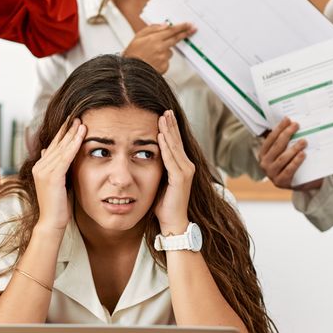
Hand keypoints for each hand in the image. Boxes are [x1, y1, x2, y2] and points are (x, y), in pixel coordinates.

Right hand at [31, 118, 84, 230]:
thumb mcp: (56, 182)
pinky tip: (80, 137)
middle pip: (56, 144)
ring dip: (72, 135)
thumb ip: (53, 167)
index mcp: (40, 167)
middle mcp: (39, 167)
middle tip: (77, 117)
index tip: (72, 122)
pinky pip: (65, 157)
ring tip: (81, 123)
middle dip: (67, 130)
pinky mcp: (52, 177)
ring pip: (61, 148)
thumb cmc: (57, 205)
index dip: (62, 134)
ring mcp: (44, 171)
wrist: (52, 222)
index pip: (53, 146)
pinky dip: (73, 145)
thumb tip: (48, 150)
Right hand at [122, 23, 194, 73]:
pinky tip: (153, 62)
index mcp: (154, 39)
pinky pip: (167, 61)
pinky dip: (162, 60)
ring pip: (170, 51)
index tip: (188, 24)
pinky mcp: (164, 67)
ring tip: (152, 55)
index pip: (171, 31)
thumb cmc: (132, 54)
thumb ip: (152, 29)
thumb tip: (165, 25)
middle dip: (185, 33)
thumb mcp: (138, 37)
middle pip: (176, 39)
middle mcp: (160, 48)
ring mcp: (163, 58)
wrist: (129, 71)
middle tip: (192, 29)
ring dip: (164, 51)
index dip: (181, 27)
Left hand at [154, 111, 195, 232]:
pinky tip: (161, 136)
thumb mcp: (159, 182)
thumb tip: (146, 157)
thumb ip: (157, 168)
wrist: (172, 222)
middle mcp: (187, 166)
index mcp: (181, 166)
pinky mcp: (181, 179)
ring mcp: (185, 172)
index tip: (163, 115)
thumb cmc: (164, 205)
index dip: (170, 129)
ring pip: (174, 147)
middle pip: (176, 141)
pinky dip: (166, 147)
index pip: (174, 143)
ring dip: (168, 131)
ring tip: (163, 117)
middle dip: (170, 125)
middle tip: (165, 109)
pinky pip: (171, 160)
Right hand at [258, 118, 322, 190]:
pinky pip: (289, 170)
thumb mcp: (285, 151)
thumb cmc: (291, 162)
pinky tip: (303, 154)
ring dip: (294, 148)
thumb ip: (284, 140)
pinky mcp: (280, 182)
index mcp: (263, 154)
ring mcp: (271, 174)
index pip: (270, 138)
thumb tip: (290, 122)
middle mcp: (264, 164)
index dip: (279, 128)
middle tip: (297, 126)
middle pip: (277, 146)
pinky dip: (296, 162)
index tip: (288, 120)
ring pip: (283, 158)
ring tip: (304, 141)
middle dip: (287, 134)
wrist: (301, 183)